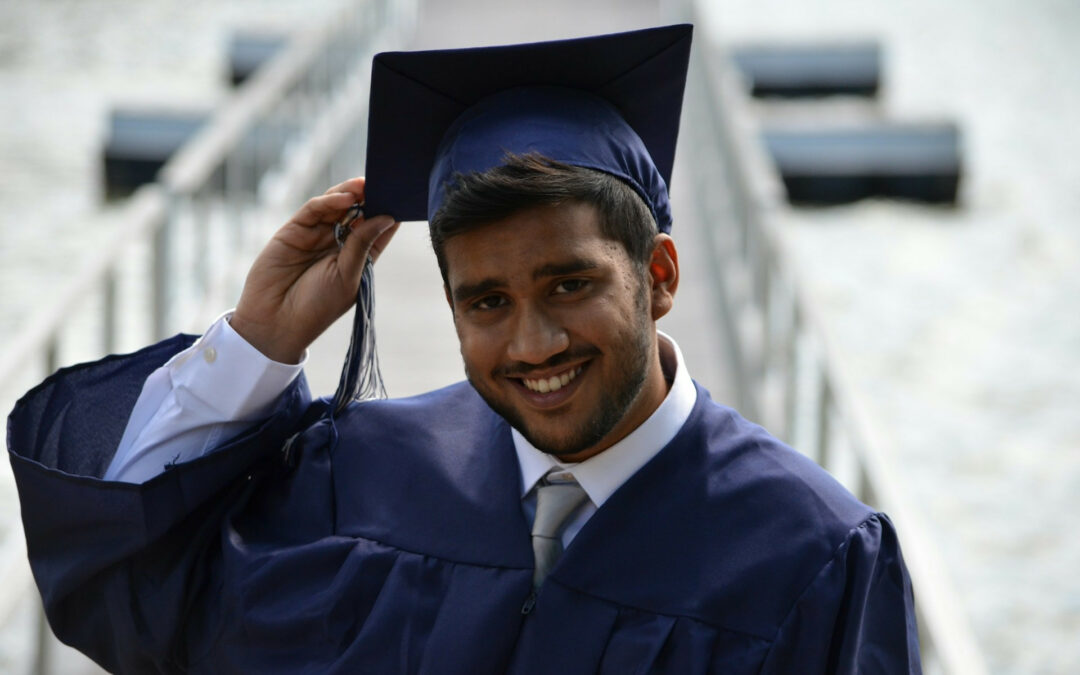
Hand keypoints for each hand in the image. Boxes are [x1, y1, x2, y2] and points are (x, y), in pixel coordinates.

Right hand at [231, 177, 399, 363]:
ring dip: (351, 194)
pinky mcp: (294, 230)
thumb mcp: (348, 276)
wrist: (275, 322)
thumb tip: (387, 218)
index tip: (403, 196)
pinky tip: (345, 198)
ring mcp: (316, 235)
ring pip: (336, 206)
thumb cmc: (317, 307)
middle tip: (383, 181)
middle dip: (370, 197)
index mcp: (358, 258)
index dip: (389, 213)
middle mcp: (338, 244)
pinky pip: (314, 210)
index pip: (377, 229)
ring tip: (365, 184)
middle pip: (358, 212)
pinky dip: (329, 201)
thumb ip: (363, 245)